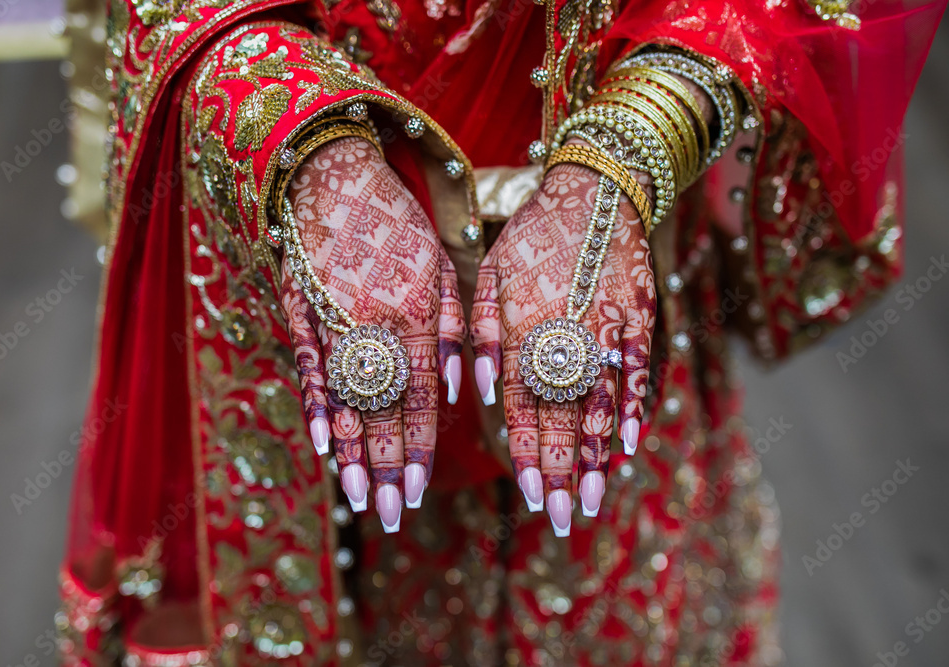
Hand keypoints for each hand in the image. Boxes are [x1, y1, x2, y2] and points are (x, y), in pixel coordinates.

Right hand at [278, 137, 464, 532]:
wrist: (328, 171)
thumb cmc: (394, 219)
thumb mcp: (436, 263)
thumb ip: (449, 327)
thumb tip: (463, 389)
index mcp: (414, 312)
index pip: (423, 396)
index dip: (422, 445)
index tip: (423, 488)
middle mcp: (374, 324)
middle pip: (385, 409)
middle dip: (391, 467)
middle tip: (395, 516)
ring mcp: (332, 320)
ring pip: (347, 399)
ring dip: (354, 453)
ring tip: (361, 500)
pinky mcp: (299, 311)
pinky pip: (309, 369)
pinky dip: (316, 409)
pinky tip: (321, 445)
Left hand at [469, 160, 655, 535]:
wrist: (595, 189)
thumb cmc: (533, 237)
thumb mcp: (490, 275)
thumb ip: (481, 334)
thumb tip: (475, 391)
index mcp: (522, 328)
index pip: (522, 406)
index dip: (528, 452)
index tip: (531, 494)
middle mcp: (563, 336)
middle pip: (562, 417)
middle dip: (563, 472)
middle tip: (565, 518)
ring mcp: (606, 329)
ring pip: (599, 404)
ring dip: (597, 456)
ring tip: (596, 499)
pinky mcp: (638, 318)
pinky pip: (636, 373)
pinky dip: (633, 411)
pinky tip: (631, 446)